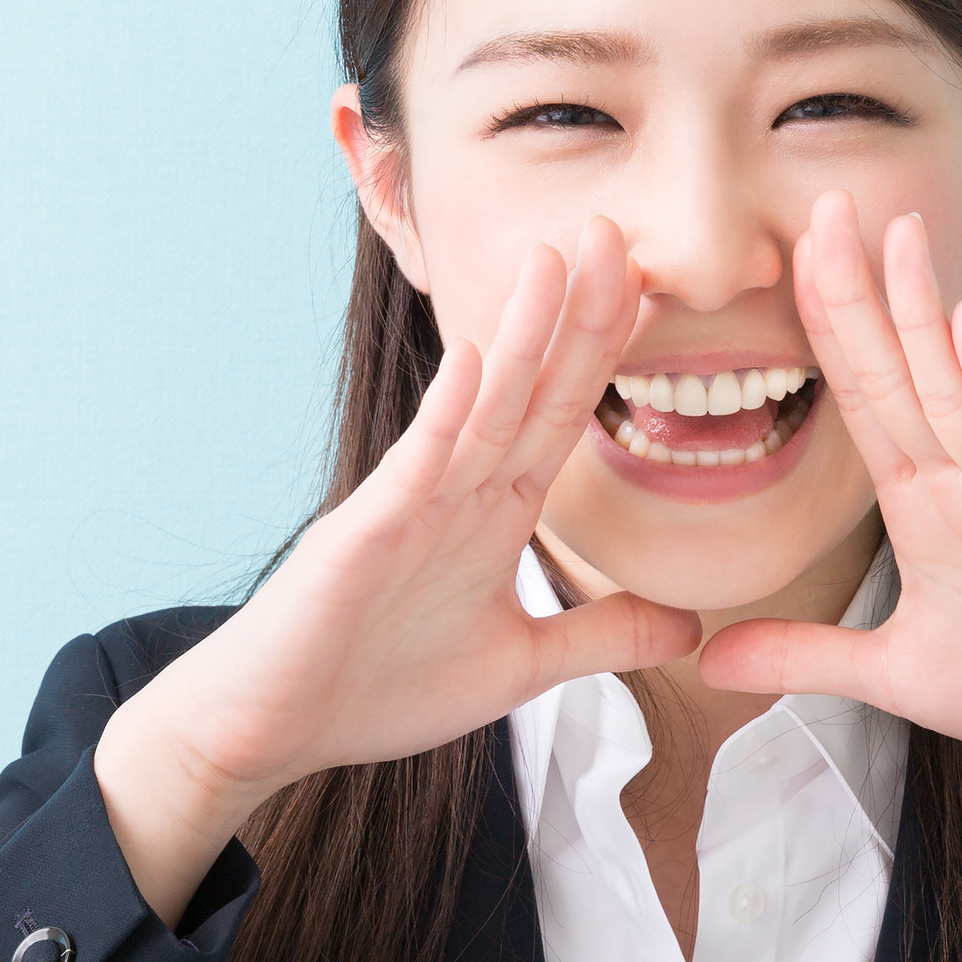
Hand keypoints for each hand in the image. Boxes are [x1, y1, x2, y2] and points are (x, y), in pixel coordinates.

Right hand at [97, 219, 699, 921]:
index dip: (606, 352)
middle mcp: (454, 492)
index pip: (560, 416)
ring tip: (557, 259)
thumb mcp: (518, 666)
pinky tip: (478, 358)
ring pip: (479, 408)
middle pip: (530, 390)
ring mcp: (407, 506)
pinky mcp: (362, 535)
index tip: (653, 285)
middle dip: (576, 315)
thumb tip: (687, 627)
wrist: (274, 729)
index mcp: (491, 514)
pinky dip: (447, 413)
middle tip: (616, 232)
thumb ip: (599, 638)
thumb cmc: (378, 689)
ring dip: (521, 334)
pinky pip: (414, 466)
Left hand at [696, 193, 961, 866]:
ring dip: (922, 309)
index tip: (783, 262)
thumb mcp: (898, 674)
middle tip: (820, 205)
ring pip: (955, 387)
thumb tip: (710, 660)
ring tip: (893, 229)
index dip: (825, 333)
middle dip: (858, 293)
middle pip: (898, 372)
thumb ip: (808, 657)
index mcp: (926, 504)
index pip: (861, 401)